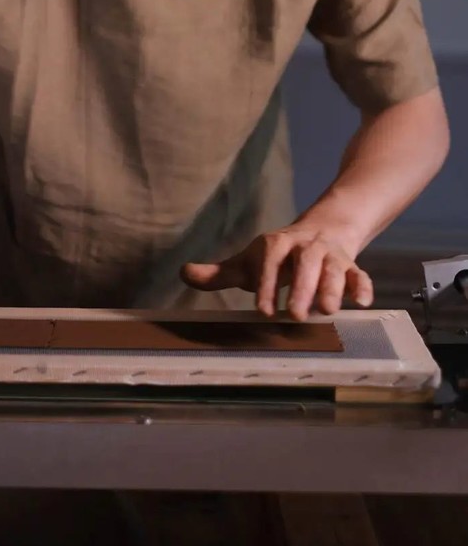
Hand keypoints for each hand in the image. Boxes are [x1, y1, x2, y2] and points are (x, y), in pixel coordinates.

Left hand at [181, 225, 373, 319]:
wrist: (321, 230)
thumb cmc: (277, 256)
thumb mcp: (249, 261)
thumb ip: (220, 272)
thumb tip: (184, 273)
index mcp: (276, 245)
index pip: (270, 263)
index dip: (267, 286)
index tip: (264, 310)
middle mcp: (304, 247)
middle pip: (305, 264)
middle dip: (301, 288)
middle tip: (296, 316)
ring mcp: (330, 256)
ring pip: (334, 268)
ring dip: (332, 288)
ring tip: (327, 310)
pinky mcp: (351, 266)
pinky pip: (359, 274)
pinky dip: (362, 286)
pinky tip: (362, 302)